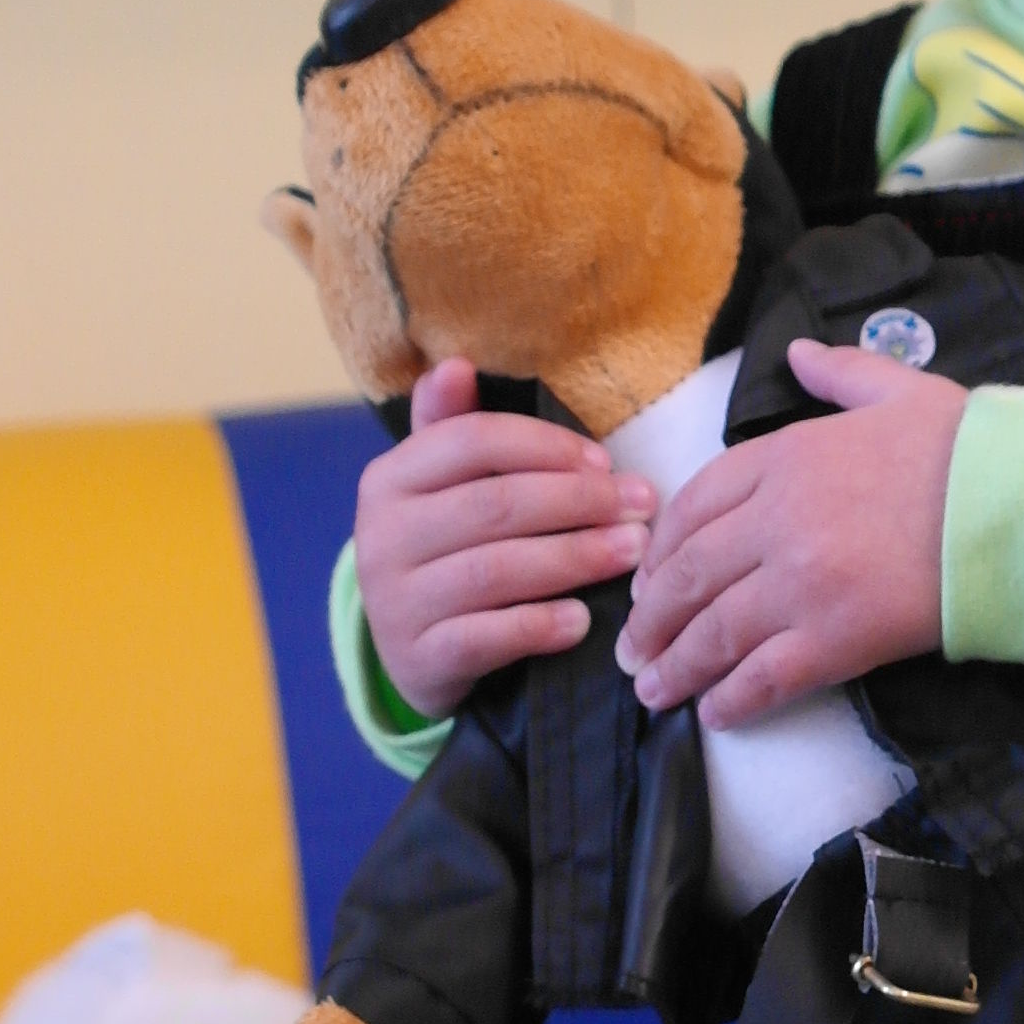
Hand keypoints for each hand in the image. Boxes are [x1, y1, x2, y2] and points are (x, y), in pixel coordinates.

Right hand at [354, 357, 655, 717]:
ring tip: (631, 553)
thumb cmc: (442, 551)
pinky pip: (487, 638)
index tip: (606, 463)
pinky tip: (583, 619)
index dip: (546, 447)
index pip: (472, 441)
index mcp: (389, 478)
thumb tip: (456, 364)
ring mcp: (396, 602)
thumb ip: (453, 428)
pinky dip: (540, 626)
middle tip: (642, 506)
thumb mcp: (439, 488)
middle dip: (580, 502)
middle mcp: (382, 536)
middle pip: (494, 505)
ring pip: (496, 571)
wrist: (407, 651)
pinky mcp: (419, 659)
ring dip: (575, 558)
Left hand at [616, 339, 964, 726]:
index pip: (697, 503)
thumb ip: (839, 373)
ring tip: (654, 691)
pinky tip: (714, 715)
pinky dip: (733, 698)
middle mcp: (779, 520)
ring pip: (714, 631)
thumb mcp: (897, 389)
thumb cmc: (968, 449)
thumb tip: (796, 353)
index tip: (650, 577)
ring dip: (676, 665)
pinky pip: (766, 676)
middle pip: (690, 574)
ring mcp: (802, 583)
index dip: (664, 547)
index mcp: (787, 456)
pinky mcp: (837, 639)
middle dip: (653, 617)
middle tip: (634, 649)